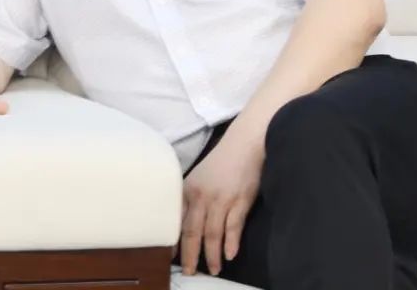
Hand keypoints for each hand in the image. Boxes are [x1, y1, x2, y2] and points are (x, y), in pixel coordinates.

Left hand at [180, 133, 263, 275]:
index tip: (171, 259)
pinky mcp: (240, 200)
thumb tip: (186, 226)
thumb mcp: (199, 177)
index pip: (177, 221)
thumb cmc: (222, 161)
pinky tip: (230, 255)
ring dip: (212, 255)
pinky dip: (231, 243)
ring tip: (213, 269)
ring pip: (213, 234)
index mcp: (188, 190)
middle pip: (193, 232)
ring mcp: (221, 199)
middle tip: (190, 272)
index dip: (175, 242)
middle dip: (191, 256)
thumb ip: (192, 200)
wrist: (245, 143)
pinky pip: (233, 226)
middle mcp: (201, 196)